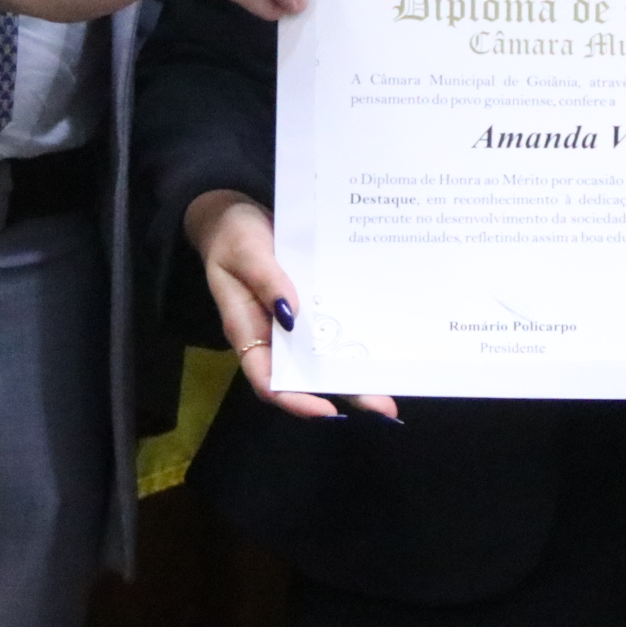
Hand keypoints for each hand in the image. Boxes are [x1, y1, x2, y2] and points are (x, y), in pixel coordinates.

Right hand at [183, 190, 398, 421]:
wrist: (235, 215)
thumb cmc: (233, 235)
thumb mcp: (245, 251)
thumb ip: (266, 281)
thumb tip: (292, 315)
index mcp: (248, 331)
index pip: (269, 381)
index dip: (297, 401)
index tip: (328, 412)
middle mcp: (274, 335)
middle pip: (305, 377)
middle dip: (343, 393)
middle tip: (385, 409)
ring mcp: (293, 324)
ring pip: (324, 357)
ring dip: (355, 373)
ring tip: (392, 387)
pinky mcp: (309, 306)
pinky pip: (330, 329)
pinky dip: (352, 340)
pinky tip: (380, 345)